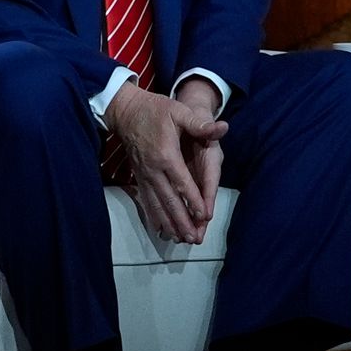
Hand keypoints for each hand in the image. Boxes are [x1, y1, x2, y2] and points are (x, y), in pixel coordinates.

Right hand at [106, 77, 227, 242]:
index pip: (182, 182)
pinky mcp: (139, 178)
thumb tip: (223, 127)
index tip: (202, 216)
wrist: (126, 111)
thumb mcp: (179, 111)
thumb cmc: (156, 110)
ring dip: (169, 223)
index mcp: (166, 155)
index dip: (192, 200)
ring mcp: (144, 175)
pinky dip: (154, 217)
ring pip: (157, 204)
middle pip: (169, 199)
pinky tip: (161, 230)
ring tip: (180, 240)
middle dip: (181, 220)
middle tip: (193, 238)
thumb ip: (200, 123)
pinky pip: (146, 201)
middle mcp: (153, 169)